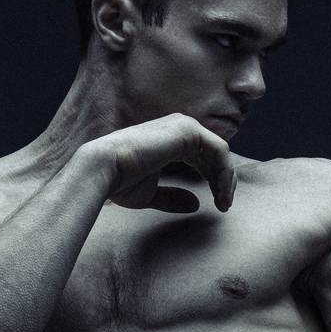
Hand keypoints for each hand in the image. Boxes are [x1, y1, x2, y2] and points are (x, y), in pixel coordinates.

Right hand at [80, 113, 237, 212]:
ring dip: (226, 179)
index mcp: (171, 140)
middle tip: (225, 206)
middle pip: (215, 155)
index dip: (214, 182)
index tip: (219, 205)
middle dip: (223, 182)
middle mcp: (179, 129)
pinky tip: (221, 192)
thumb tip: (196, 205)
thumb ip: (174, 197)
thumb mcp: (151, 194)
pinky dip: (224, 172)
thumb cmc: (120, 182)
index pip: (204, 158)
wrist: (104, 169)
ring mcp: (184, 126)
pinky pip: (219, 151)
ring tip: (224, 202)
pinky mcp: (188, 130)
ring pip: (220, 153)